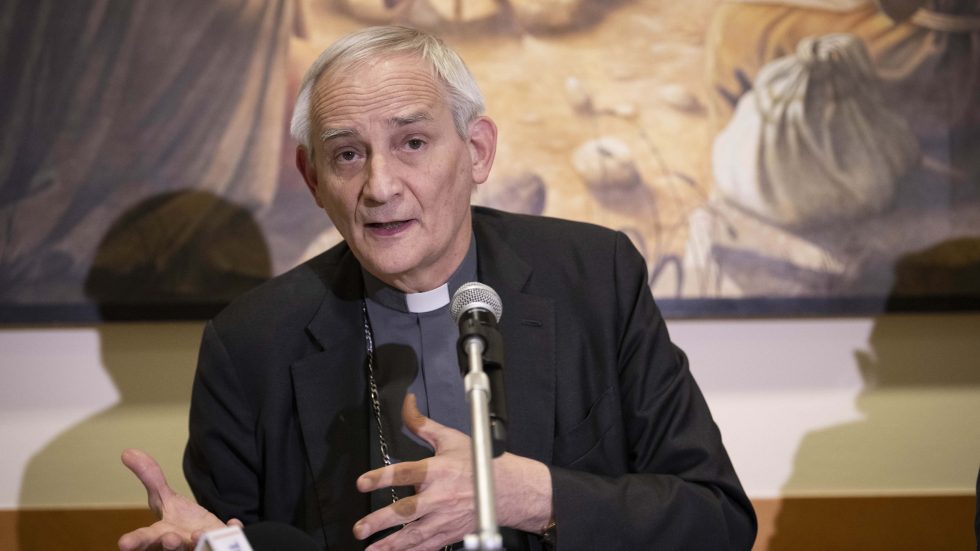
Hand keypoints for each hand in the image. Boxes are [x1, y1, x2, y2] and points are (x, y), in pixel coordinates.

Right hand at [117, 448, 233, 550]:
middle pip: (171, 546)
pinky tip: (233, 524)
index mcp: (161, 533)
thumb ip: (150, 477)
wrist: (204, 537)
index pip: (145, 537)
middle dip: (170, 544)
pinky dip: (231, 532)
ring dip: (198, 542)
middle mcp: (179, 543)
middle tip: (170, 540)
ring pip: (198, 547)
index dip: (135, 541)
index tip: (123, 543)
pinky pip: (229, 541)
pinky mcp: (221, 543)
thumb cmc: (179, 522)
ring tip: (198, 534)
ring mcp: (200, 545)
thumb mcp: (163, 498)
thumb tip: (127, 452)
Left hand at [353, 395, 552, 549]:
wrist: (509, 490)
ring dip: (390, 544)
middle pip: (406, 510)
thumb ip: (423, 424)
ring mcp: (445, 518)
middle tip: (360, 528)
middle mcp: (440, 496)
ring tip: (370, 549)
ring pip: (414, 535)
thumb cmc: (479, 463)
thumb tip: (407, 404)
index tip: (362, 482)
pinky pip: (426, 546)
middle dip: (381, 521)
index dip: (382, 477)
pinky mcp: (449, 533)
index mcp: (438, 470)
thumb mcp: (451, 438)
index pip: (405, 473)